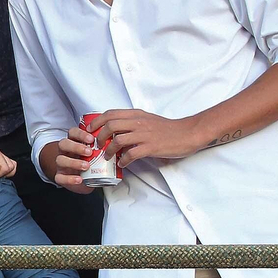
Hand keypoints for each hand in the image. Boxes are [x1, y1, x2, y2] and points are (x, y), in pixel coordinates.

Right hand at [38, 127, 97, 193]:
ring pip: (60, 160)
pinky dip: (69, 179)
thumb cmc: (91, 163)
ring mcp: (61, 164)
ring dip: (73, 162)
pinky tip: (79, 179)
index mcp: (74, 142)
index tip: (91, 139)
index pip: (72, 133)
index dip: (80, 134)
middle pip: (63, 144)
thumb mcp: (96, 154)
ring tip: (86, 166)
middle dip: (76, 147)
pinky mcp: (60, 176)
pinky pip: (60, 177)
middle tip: (89, 152)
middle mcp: (65, 152)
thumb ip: (102, 149)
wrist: (85, 180)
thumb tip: (117, 147)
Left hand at [89, 109, 204, 164]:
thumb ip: (132, 123)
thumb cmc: (168, 128)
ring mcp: (144, 135)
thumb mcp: (148, 120)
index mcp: (137, 115)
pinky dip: (123, 160)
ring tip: (106, 156)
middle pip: (110, 125)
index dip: (97, 121)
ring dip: (108, 150)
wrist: (188, 133)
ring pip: (118, 140)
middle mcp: (138, 122)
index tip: (90, 130)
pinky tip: (122, 164)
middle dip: (99, 136)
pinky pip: (131, 154)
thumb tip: (116, 133)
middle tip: (96, 145)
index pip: (111, 113)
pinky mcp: (151, 147)